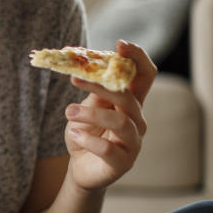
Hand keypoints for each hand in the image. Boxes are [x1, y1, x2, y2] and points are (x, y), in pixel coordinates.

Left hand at [64, 40, 156, 191]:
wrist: (80, 168)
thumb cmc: (86, 134)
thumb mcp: (86, 110)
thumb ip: (93, 93)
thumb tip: (88, 68)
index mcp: (131, 103)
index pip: (144, 76)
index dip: (137, 58)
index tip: (120, 44)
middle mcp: (137, 121)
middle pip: (128, 97)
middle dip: (100, 86)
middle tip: (73, 79)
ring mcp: (133, 143)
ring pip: (120, 122)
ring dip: (90, 114)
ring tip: (68, 112)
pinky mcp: (123, 163)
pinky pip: (108, 149)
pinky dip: (88, 139)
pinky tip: (74, 135)